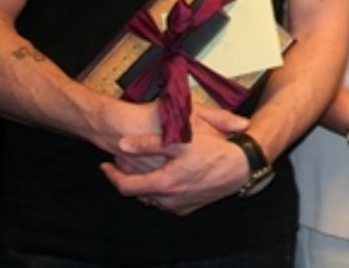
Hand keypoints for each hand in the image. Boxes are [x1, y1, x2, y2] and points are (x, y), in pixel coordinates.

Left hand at [100, 106, 252, 215]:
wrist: (242, 166)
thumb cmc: (215, 151)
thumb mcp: (181, 141)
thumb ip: (149, 144)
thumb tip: (123, 144)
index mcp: (163, 184)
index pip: (125, 187)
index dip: (111, 176)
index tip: (105, 165)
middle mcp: (169, 200)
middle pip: (139, 191)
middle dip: (131, 176)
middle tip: (128, 160)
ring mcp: (180, 206)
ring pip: (154, 196)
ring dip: (148, 182)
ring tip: (150, 165)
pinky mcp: (190, 207)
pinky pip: (169, 200)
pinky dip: (164, 188)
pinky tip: (171, 174)